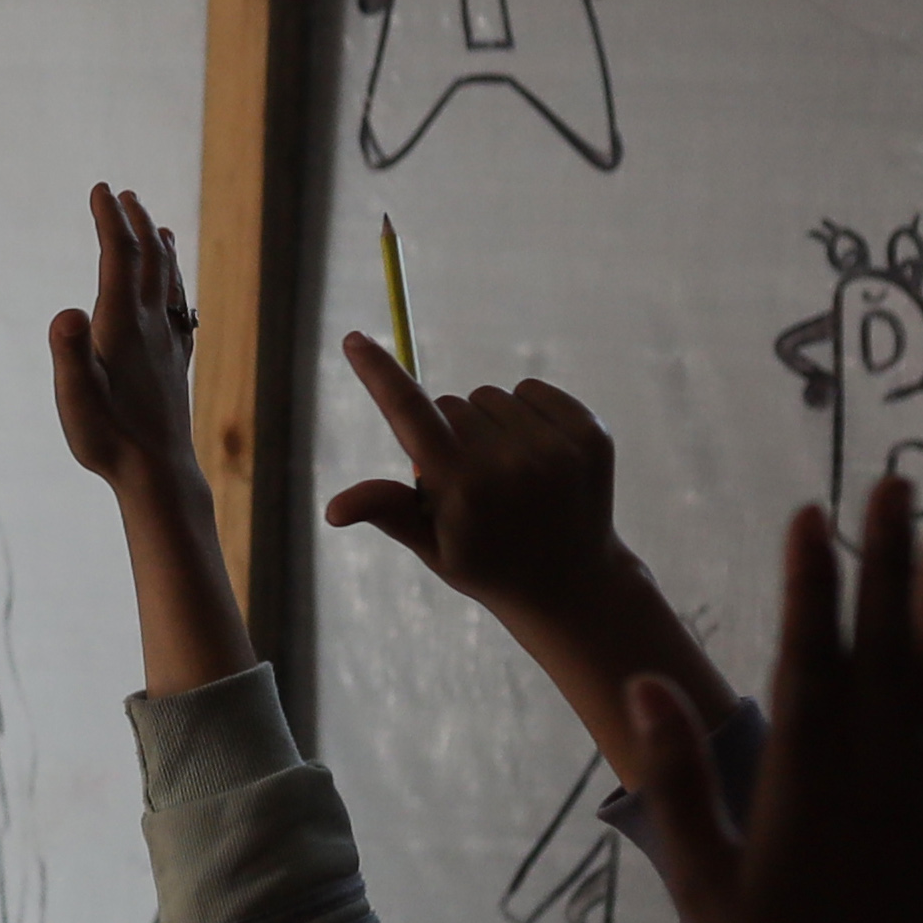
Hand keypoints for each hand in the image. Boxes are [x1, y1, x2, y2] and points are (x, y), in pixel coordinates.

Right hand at [45, 183, 208, 508]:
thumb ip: (70, 355)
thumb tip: (66, 312)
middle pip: (148, 259)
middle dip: (135, 222)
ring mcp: (167, 344)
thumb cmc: (108, 440)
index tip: (100, 189)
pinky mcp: (175, 363)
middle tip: (123, 194)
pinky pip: (178, 309)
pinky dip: (175, 284)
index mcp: (121, 326)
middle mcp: (149, 327)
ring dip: (160, 247)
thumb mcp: (75, 400)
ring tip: (156, 225)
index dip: (109, 220)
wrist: (158, 473)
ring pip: (168, 281)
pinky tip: (174, 287)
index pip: (118, 257)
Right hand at [326, 339, 625, 611]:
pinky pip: (532, 390)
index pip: (409, 413)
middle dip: (446, 432)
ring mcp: (555, 447)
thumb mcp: (433, 546)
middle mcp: (509, 463)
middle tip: (469, 481)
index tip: (354, 339)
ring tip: (504, 470)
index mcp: (463, 489)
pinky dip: (524, 412)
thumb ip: (388, 511)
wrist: (573, 583)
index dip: (378, 373)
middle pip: (450, 405)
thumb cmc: (488, 564)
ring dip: (486, 423)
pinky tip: (534, 454)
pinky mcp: (589, 433)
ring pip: (491, 396)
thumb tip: (333, 508)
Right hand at [618, 478, 922, 922]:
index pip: (810, 658)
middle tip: (894, 487)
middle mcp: (878, 778)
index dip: (812, 583)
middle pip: (884, 649)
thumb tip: (654, 687)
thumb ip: (682, 785)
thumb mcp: (704, 890)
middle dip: (887, 564)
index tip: (811, 515)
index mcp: (806, 783)